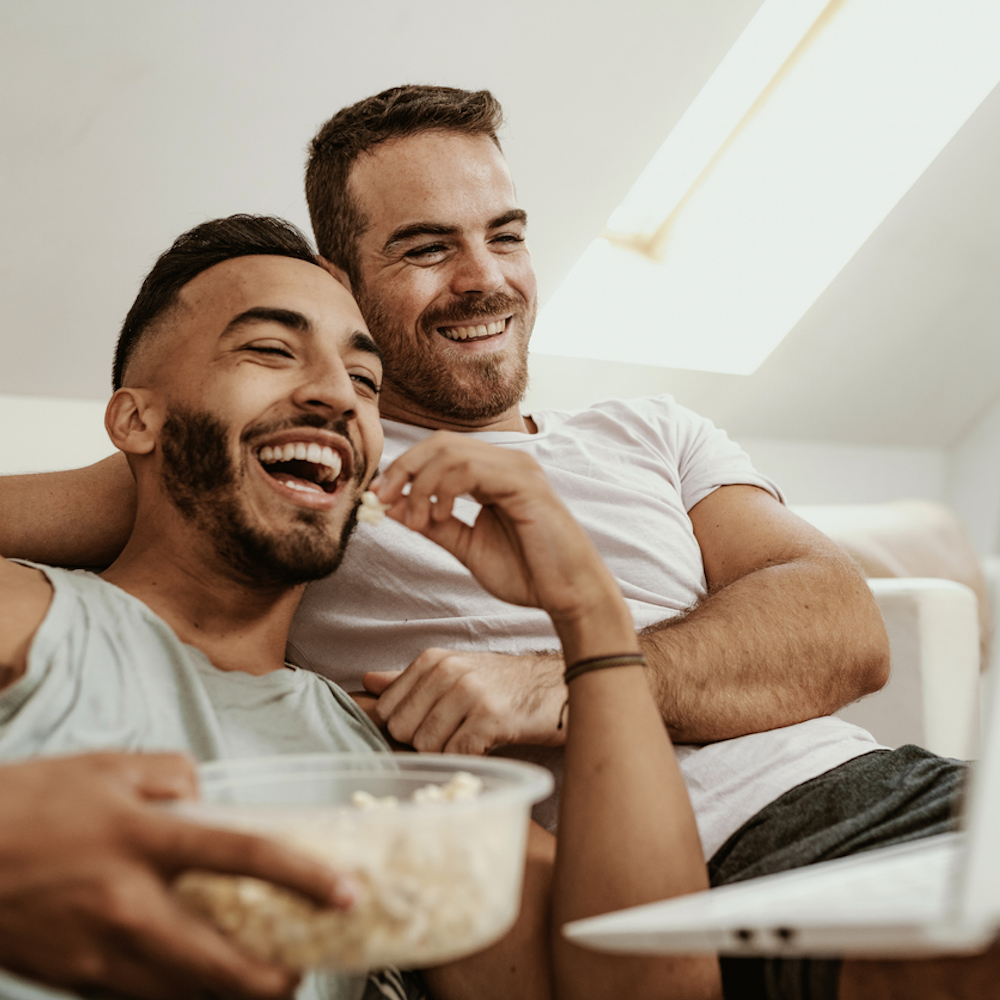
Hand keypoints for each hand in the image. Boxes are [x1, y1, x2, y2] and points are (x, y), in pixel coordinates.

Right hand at [0, 752, 353, 999]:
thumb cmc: (29, 803)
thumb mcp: (107, 766)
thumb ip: (171, 775)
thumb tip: (205, 795)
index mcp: (146, 839)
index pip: (244, 856)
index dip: (305, 877)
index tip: (347, 893)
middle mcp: (130, 902)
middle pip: (220, 960)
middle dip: (273, 978)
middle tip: (301, 972)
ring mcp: (100, 951)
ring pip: (183, 993)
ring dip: (229, 995)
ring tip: (260, 982)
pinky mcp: (74, 978)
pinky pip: (139, 998)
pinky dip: (176, 997)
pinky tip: (193, 984)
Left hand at [363, 649, 567, 753]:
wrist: (555, 687)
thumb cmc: (502, 683)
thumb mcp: (455, 670)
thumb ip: (409, 678)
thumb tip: (368, 681)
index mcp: (432, 660)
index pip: (388, 710)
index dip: (404, 728)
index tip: (429, 729)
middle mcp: (447, 671)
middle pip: (404, 731)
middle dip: (424, 743)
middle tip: (453, 737)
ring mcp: (469, 693)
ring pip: (428, 746)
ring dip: (448, 753)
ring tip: (471, 739)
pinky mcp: (490, 717)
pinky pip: (457, 754)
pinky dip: (468, 760)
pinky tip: (485, 747)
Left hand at [372, 432, 620, 626]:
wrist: (567, 595)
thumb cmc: (527, 573)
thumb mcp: (467, 546)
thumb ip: (433, 525)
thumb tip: (390, 507)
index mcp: (493, 475)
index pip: (439, 452)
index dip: (404, 469)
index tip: (378, 498)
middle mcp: (507, 463)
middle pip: (440, 443)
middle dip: (404, 469)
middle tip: (383, 500)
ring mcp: (518, 469)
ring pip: (452, 452)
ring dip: (421, 485)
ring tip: (416, 522)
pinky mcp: (525, 483)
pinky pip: (471, 469)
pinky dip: (444, 490)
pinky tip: (439, 516)